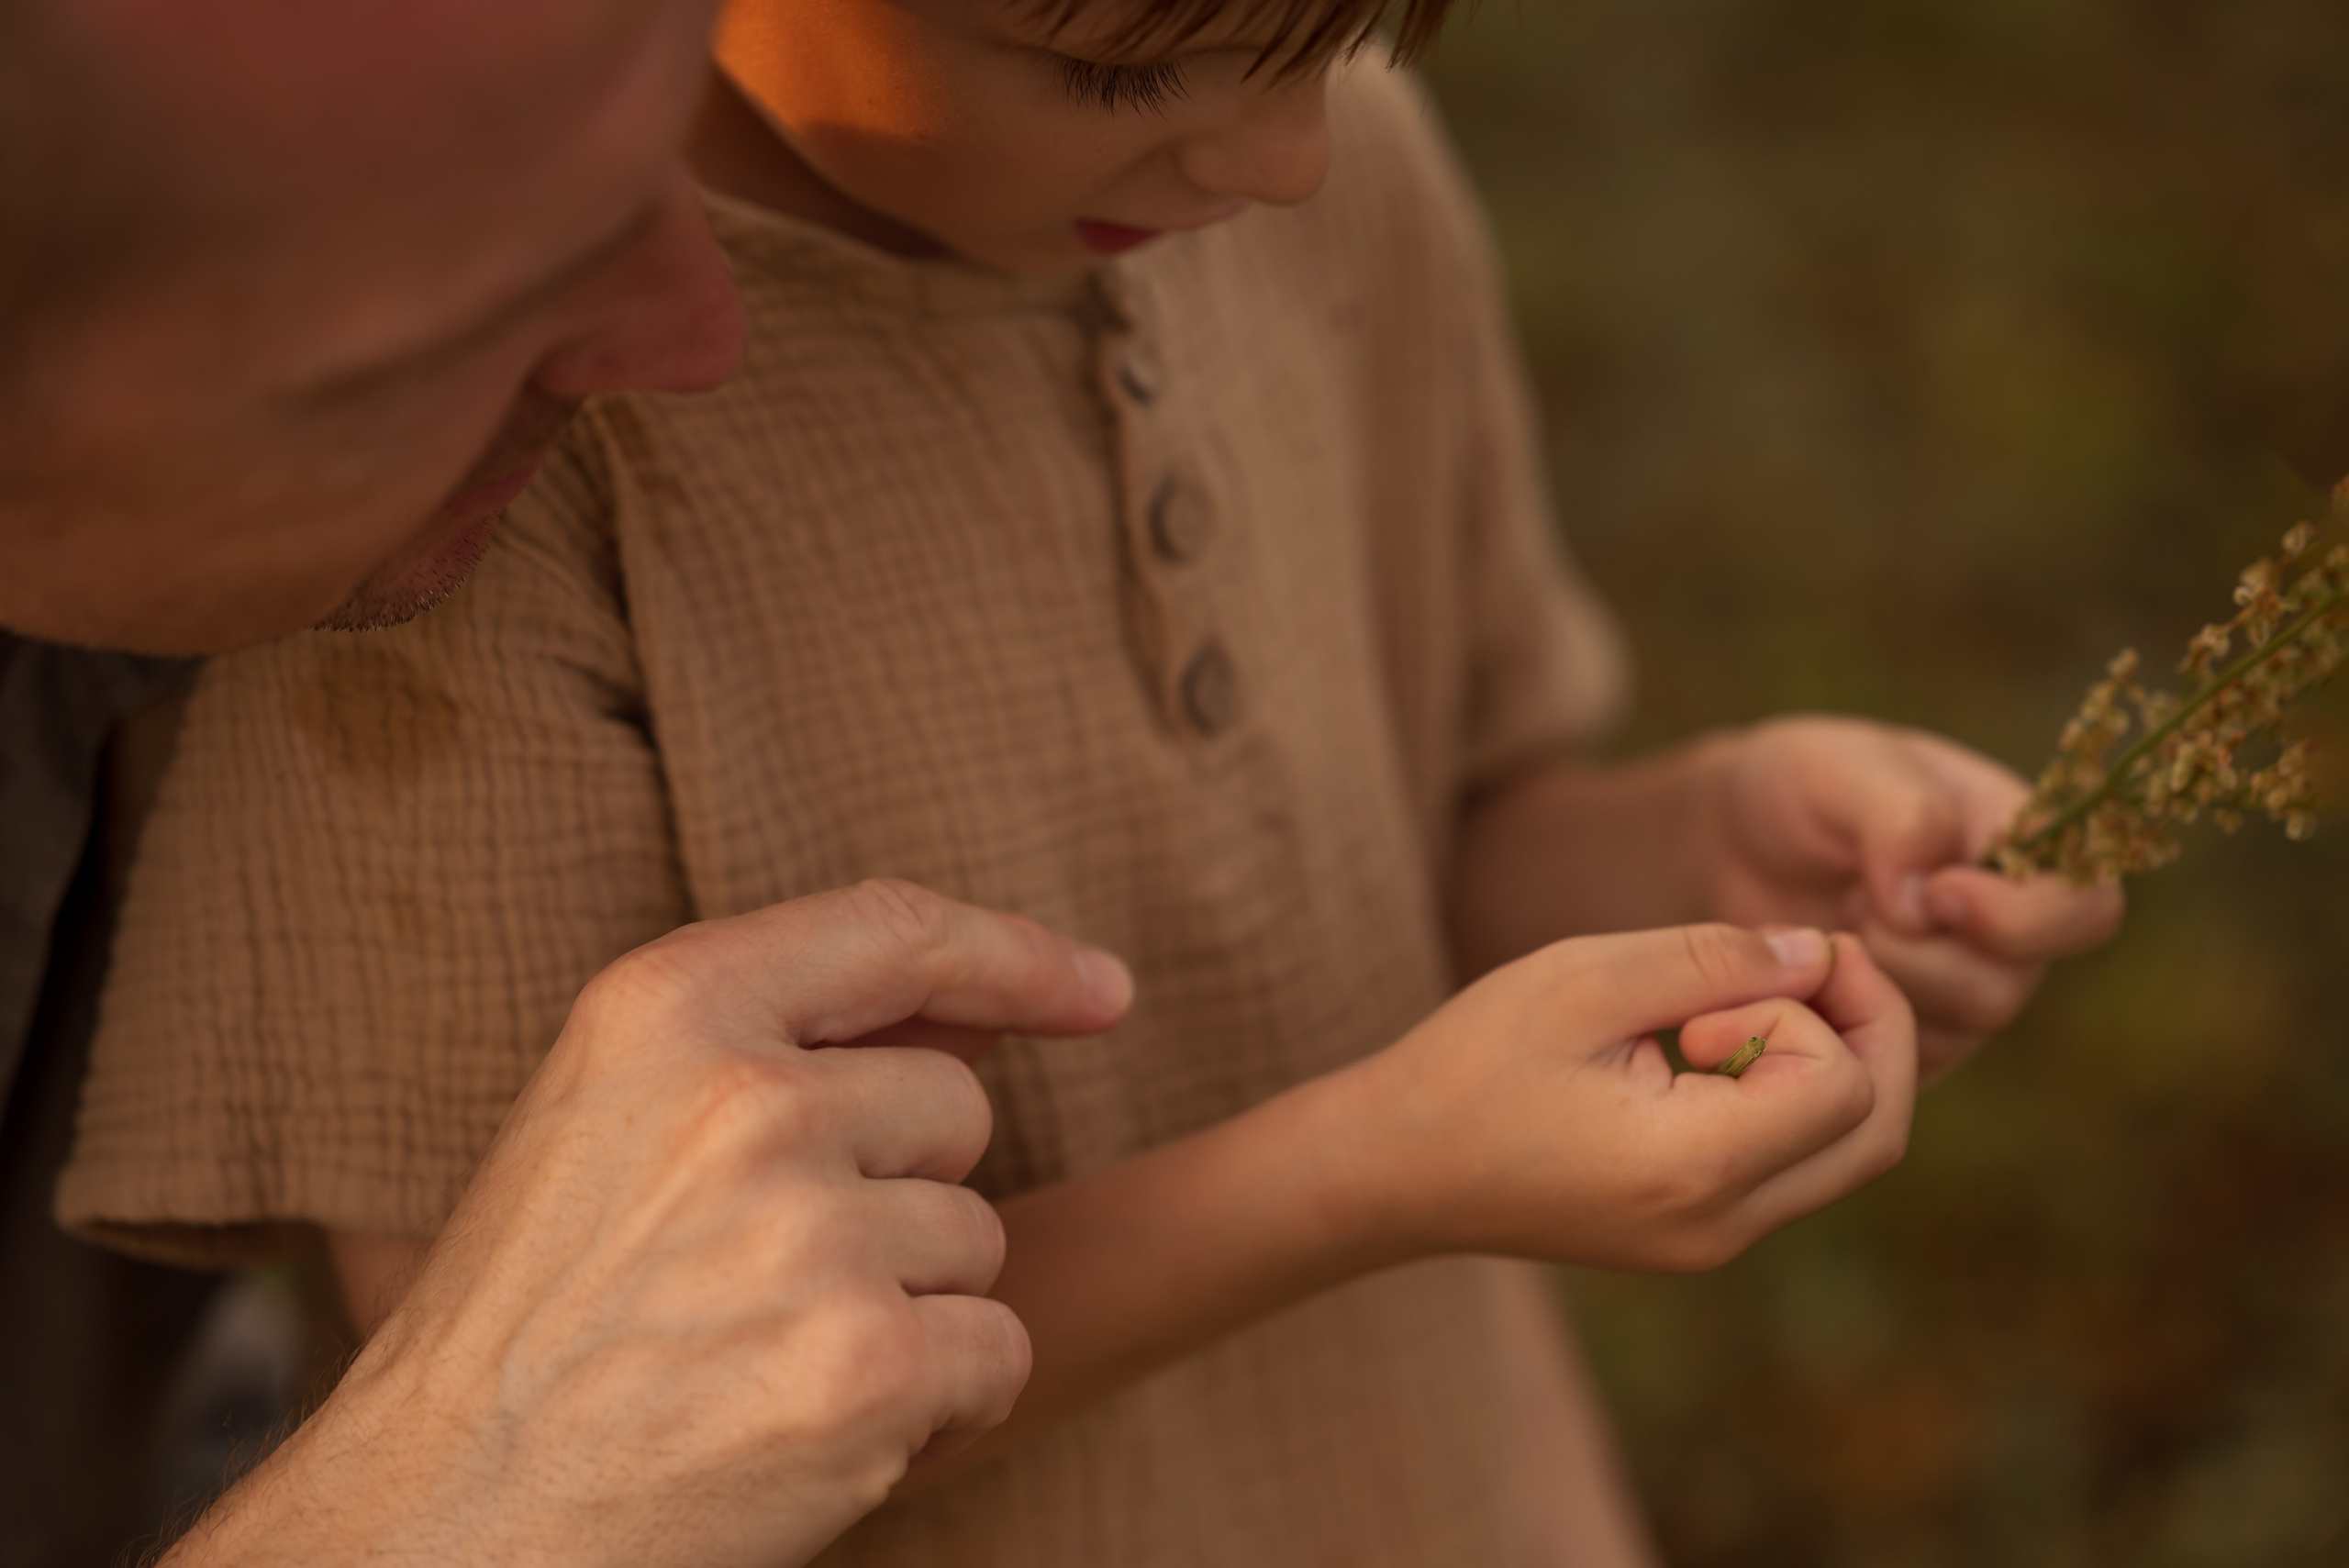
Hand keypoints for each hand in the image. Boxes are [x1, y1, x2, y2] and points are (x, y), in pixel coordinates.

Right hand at [168, 880, 1130, 1567]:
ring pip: (976, 1240)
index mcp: (666, 1008)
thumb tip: (984, 1013)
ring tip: (760, 1356)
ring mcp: (810, 1232)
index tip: (1099, 991)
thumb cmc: (533, 1325)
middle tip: (762, 1278)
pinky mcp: (865, 1365)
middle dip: (904, 1192)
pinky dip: (939, 1402)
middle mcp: (742, 1099)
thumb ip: (785, 1042)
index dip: (1016, 955)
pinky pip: (998, 1350)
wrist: (446, 1521)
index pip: (894, 927)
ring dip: (909, 1308)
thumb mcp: (611, 1124)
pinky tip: (812, 1428)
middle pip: (956, 1107)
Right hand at [1336, 924, 1914, 1273]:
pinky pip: (1796, 1167)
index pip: (1842, 1083)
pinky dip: (1792, 1097)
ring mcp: (1713, 1243)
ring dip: (1831, 1063)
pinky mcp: (1698, 1237)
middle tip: (1813, 963)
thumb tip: (1817, 954)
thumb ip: (1712, 959)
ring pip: (1846, 1155)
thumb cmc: (1474, 1063)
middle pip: (1876, 1135)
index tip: (1726, 976)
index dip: (1815, 1006)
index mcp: (1697, 1167)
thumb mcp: (1583, 979)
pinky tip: (1721, 1043)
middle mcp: (1722, 1226)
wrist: (1396, 1168)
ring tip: (1746, 1001)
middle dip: (1871, 1033)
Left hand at [1710, 717, 2123, 1077]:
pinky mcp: (1907, 1040)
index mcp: (2021, 849)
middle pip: (2008, 987)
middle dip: (1916, 953)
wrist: (1731, 843)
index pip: (2088, 910)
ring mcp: (1958, 992)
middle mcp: (2007, 932)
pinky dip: (1843, 1015)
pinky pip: (1896, 1060)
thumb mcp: (1842, 768)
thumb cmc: (1802, 789)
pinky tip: (1806, 970)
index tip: (1935, 892)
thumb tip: (1924, 901)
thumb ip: (1901, 815)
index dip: (2021, 918)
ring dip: (1877, 979)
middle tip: (1852, 903)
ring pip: (1950, 1031)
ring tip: (1828, 923)